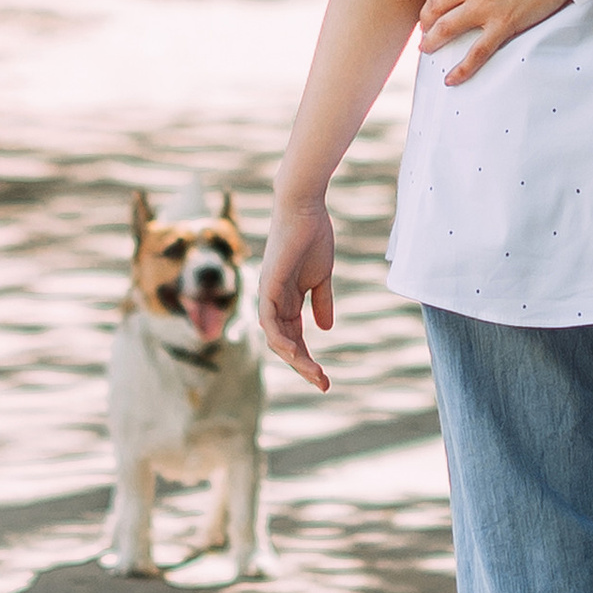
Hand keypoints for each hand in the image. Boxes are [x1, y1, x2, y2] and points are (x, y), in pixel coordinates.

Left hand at [258, 192, 337, 391]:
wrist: (304, 208)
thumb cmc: (313, 236)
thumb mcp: (321, 277)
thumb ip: (321, 301)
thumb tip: (325, 327)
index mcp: (286, 300)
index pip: (294, 338)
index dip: (308, 359)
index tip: (325, 379)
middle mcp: (273, 301)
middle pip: (284, 344)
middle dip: (303, 366)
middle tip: (323, 385)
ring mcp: (268, 294)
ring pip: (275, 339)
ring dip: (295, 360)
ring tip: (315, 375)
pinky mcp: (268, 285)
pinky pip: (269, 321)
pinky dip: (281, 339)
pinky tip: (296, 353)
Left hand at [418, 0, 571, 82]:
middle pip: (434, 6)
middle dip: (426, 19)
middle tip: (426, 26)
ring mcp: (484, 7)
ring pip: (446, 30)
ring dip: (432, 41)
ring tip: (427, 48)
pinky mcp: (504, 25)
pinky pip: (477, 53)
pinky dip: (462, 69)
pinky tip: (451, 79)